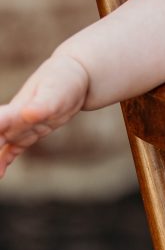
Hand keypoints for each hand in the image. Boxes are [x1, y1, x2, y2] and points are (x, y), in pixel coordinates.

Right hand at [0, 52, 90, 177]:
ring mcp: (21, 126)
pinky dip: (5, 159)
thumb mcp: (55, 92)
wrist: (73, 76)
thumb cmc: (62, 79)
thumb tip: (28, 114)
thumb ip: (41, 105)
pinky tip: (0, 173)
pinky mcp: (30, 133)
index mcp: (16, 109)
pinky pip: (14, 148)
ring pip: (1, 144)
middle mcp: (14, 119)